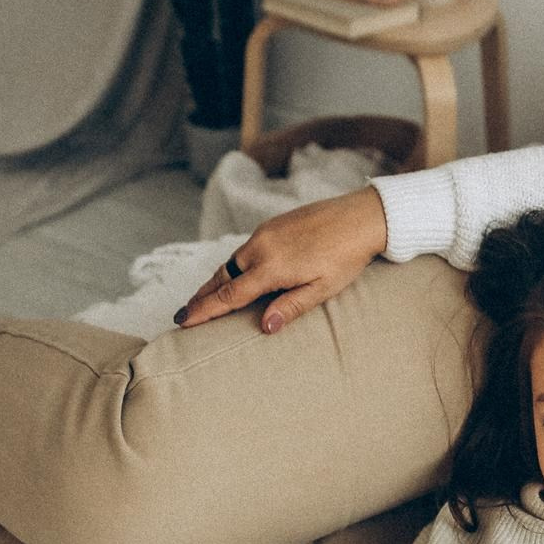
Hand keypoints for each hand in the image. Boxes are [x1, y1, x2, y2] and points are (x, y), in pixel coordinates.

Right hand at [175, 188, 387, 333]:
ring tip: (201, 298)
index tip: (183, 322)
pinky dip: (231, 266)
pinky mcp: (272, 225)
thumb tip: (264, 327)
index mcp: (272, 268)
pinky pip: (244, 250)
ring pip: (231, 262)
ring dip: (214, 281)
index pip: (229, 295)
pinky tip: (233, 274)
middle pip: (222, 278)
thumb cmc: (347, 256)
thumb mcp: (323, 288)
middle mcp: (261, 248)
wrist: (360, 217)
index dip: (204, 310)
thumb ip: (291, 306)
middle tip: (182, 314)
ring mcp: (265, 233)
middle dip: (201, 297)